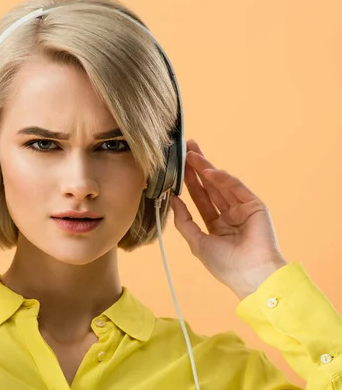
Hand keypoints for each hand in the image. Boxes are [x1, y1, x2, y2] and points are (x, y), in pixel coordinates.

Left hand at [170, 139, 287, 299]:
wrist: (251, 275)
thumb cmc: (225, 265)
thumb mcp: (197, 242)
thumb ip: (184, 221)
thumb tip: (172, 200)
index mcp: (217, 226)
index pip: (200, 199)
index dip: (189, 183)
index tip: (178, 168)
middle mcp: (229, 215)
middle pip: (210, 187)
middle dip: (197, 169)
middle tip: (186, 150)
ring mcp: (242, 209)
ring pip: (220, 184)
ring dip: (206, 168)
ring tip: (192, 154)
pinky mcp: (254, 205)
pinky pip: (236, 187)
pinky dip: (222, 178)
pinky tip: (207, 171)